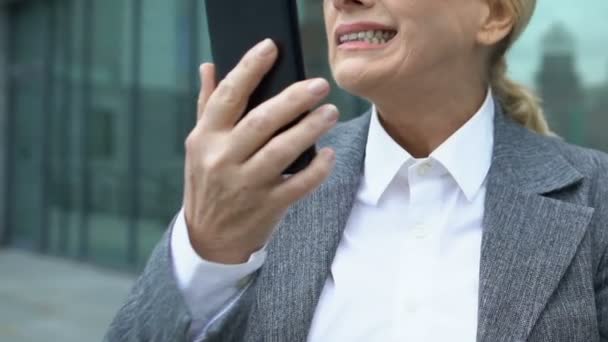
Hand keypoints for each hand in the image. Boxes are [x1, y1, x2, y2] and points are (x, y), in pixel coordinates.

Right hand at [183, 39, 338, 263]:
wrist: (209, 238)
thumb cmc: (207, 183)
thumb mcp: (199, 146)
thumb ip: (207, 106)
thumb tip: (210, 67)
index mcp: (205, 138)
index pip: (227, 95)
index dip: (249, 68)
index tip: (271, 48)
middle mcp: (222, 159)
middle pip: (261, 121)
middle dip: (293, 100)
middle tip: (320, 85)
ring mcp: (245, 185)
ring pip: (282, 151)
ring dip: (310, 129)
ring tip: (330, 113)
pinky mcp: (267, 206)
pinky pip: (298, 185)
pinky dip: (317, 169)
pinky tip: (328, 154)